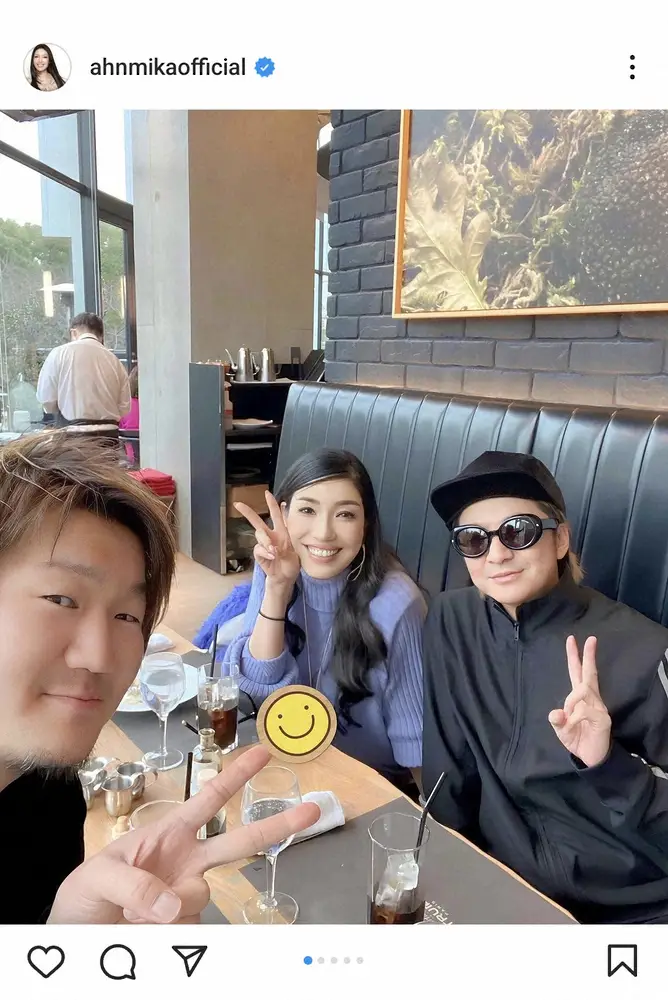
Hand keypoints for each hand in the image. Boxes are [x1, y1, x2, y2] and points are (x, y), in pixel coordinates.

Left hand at [49, 745, 318, 923]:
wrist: (74, 938)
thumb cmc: (84, 897)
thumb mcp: (97, 877)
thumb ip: (134, 883)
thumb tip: (176, 903)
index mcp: (168, 836)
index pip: (207, 801)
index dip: (235, 776)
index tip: (263, 753)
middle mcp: (187, 863)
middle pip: (239, 842)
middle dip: (277, 825)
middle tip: (312, 810)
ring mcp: (188, 898)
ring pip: (201, 899)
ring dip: (168, 908)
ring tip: (129, 915)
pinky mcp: (186, 931)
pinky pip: (189, 931)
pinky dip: (164, 934)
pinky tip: (139, 932)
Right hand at [234, 491, 300, 589]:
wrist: (285, 578)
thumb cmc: (290, 565)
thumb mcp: (293, 556)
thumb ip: (283, 550)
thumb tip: (273, 547)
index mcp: (282, 533)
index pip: (276, 516)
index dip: (272, 504)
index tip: (267, 493)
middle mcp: (271, 536)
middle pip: (257, 521)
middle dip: (248, 512)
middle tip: (238, 504)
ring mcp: (263, 545)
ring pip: (259, 535)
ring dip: (266, 541)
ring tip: (274, 551)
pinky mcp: (258, 554)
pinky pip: (257, 548)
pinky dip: (264, 551)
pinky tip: (271, 556)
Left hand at [548, 635, 610, 767]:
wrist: (590, 758)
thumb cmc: (577, 740)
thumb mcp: (561, 729)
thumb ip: (557, 720)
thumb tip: (556, 713)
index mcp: (580, 698)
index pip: (577, 673)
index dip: (575, 657)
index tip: (572, 640)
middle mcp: (591, 698)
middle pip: (589, 673)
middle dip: (588, 656)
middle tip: (591, 639)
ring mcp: (599, 707)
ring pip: (582, 691)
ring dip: (571, 701)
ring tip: (568, 717)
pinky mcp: (602, 718)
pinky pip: (584, 710)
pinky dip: (574, 718)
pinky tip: (573, 726)